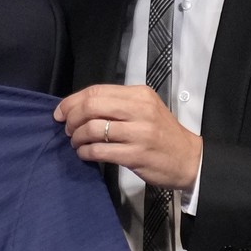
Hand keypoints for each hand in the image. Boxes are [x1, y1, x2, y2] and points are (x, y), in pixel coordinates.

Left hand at [54, 84, 202, 190]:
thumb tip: (78, 106)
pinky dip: (86, 152)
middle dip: (71, 118)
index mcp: (140, 95)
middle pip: (91, 106)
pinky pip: (100, 151)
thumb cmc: (163, 134)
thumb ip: (117, 104)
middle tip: (67, 128)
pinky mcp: (136, 155)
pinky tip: (85, 154)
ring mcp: (139, 133)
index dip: (71, 101)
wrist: (190, 159)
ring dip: (77, 137)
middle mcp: (140, 110)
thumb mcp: (145, 109)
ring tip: (76, 143)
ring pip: (93, 129)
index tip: (60, 112)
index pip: (96, 91)